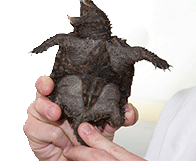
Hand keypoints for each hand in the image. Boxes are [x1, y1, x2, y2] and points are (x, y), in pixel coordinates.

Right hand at [23, 76, 138, 160]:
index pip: (59, 76)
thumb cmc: (91, 136)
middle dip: (44, 85)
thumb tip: (130, 113)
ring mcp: (42, 115)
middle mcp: (54, 100)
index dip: (54, 74)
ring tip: (57, 116)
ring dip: (47, 109)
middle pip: (42, 86)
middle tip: (51, 91)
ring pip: (36, 106)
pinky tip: (59, 138)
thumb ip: (121, 117)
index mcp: (70, 93)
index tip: (53, 78)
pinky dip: (49, 133)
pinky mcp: (34, 130)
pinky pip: (34, 126)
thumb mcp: (109, 124)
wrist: (81, 157)